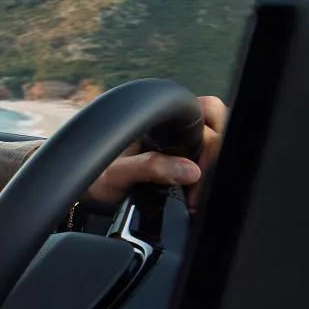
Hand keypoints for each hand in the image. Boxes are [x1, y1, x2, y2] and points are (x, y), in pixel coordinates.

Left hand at [85, 95, 227, 207]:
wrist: (91, 190)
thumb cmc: (100, 174)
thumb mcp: (118, 172)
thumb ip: (150, 167)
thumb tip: (189, 171)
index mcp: (160, 117)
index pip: (204, 111)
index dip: (210, 139)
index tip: (200, 170)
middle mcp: (174, 125)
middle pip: (217, 124)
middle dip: (216, 155)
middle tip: (199, 184)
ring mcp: (181, 142)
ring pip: (216, 144)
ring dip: (212, 169)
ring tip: (195, 196)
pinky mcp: (184, 160)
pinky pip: (208, 163)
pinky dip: (207, 179)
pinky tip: (195, 197)